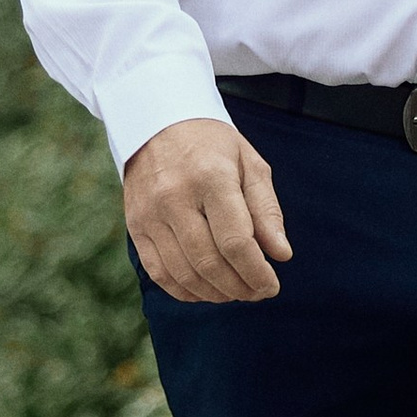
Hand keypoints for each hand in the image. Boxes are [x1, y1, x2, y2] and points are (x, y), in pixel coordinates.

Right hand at [125, 118, 292, 303]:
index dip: (256, 273)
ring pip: (184, 273)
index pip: (236, 241)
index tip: (271, 286)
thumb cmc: (213, 145)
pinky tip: (206, 291)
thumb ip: (266, 210)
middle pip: (209, 262)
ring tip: (237, 292)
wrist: (156, 123)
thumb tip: (281, 255)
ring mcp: (150, 214)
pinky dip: (185, 291)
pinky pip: (158, 273)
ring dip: (215, 293)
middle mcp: (175, 197)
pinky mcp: (135, 226)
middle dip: (239, 287)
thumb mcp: (250, 165)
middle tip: (258, 293)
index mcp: (211, 178)